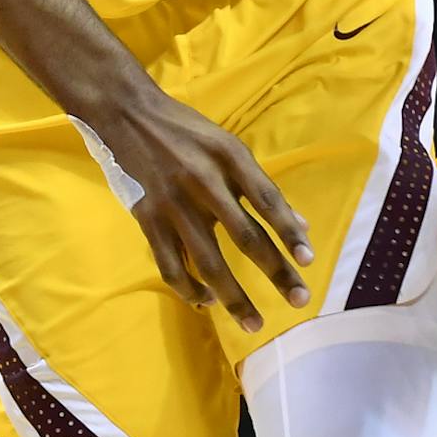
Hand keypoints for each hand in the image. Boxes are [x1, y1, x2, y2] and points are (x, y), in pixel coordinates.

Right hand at [94, 90, 312, 332]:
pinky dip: (189, 287)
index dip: (289, 232)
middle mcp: (204, 182)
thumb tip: (299, 226)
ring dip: (233, 296)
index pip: (268, 201)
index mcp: (230, 158)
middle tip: (299, 300)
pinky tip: (207, 302)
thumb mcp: (229, 146)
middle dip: (275, 271)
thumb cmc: (188, 131)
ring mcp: (173, 204)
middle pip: (245, 237)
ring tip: (254, 321)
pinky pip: (171, 264)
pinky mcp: (147, 219)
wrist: (127, 115)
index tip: (309, 260)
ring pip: (207, 261)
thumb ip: (260, 185)